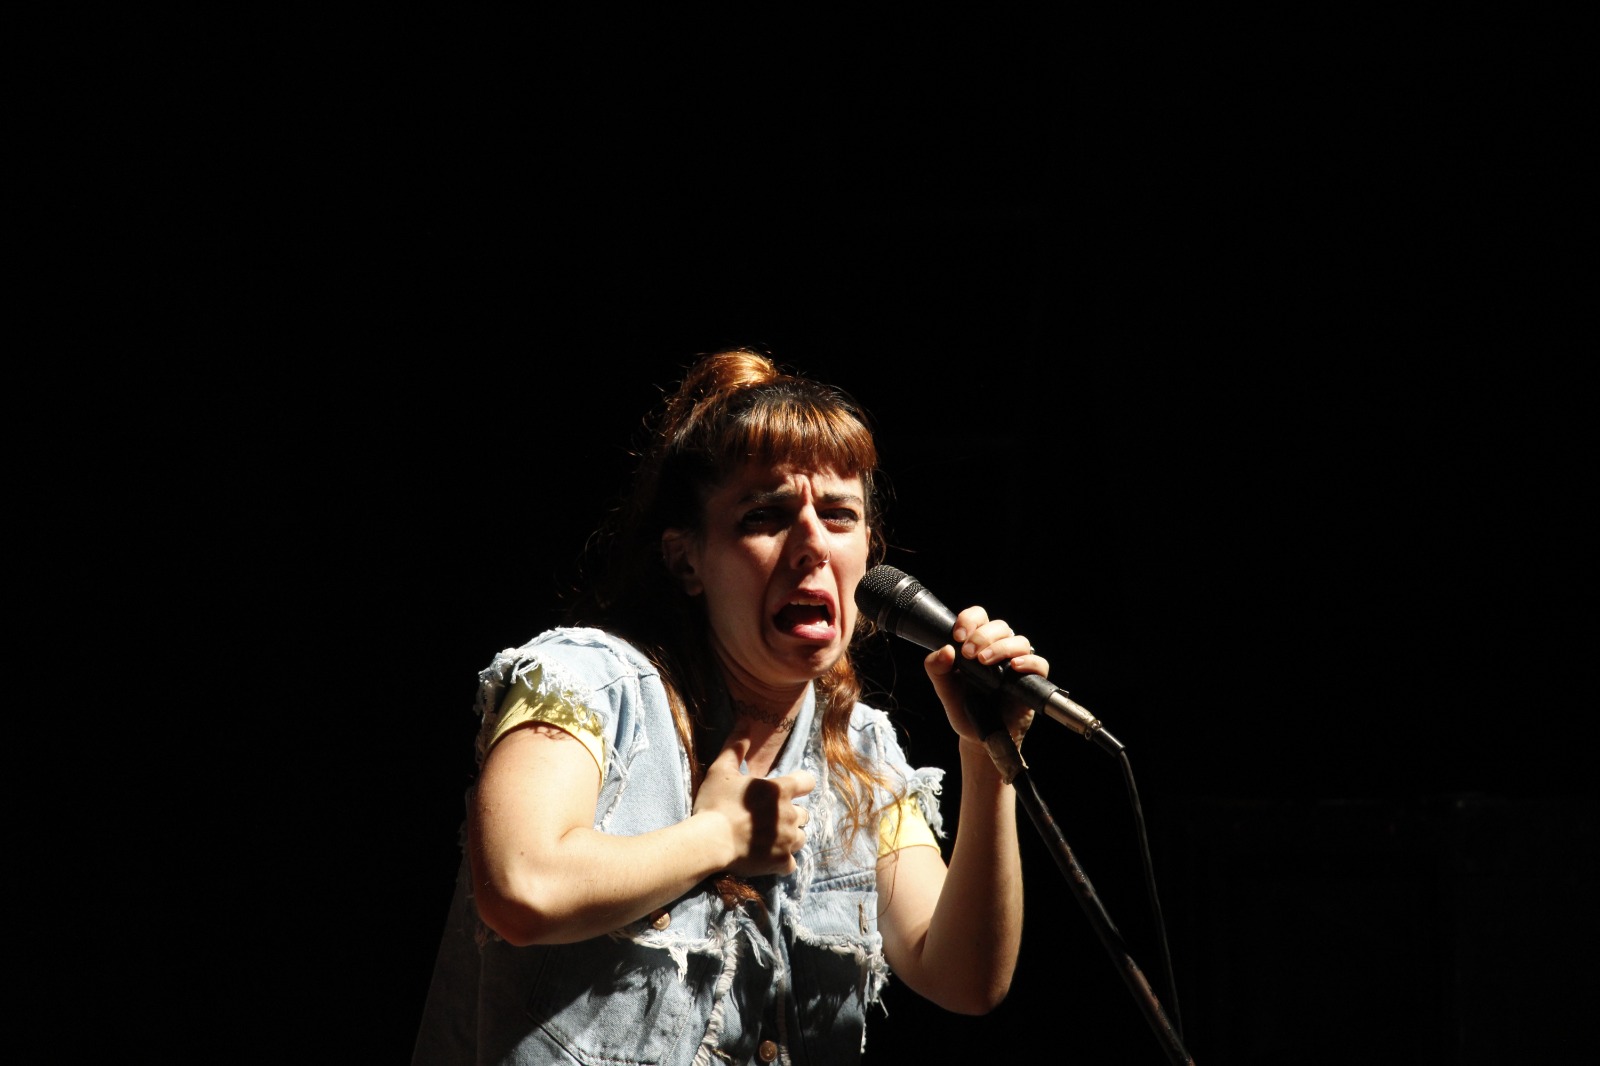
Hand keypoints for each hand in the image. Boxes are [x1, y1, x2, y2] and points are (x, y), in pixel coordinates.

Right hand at [694, 735, 816, 875]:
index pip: (808, 781)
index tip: (785, 789)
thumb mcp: (721, 770)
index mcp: (781, 789)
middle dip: (790, 814)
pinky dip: (782, 861)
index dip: (799, 784)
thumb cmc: (715, 803)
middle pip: (804, 812)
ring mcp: (788, 840)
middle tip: (769, 817)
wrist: (709, 841)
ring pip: (801, 837)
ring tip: (769, 838)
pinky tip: (769, 857)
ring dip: (789, 837)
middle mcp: (791, 814)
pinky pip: (791, 862)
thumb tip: (745, 724)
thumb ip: (735, 746)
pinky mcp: (781, 862)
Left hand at [923, 605, 1042, 745]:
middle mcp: (998, 650)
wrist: (978, 738)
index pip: (978, 617)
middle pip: (999, 626)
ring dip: (1001, 647)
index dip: (969, 620)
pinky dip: (1029, 662)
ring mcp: (1016, 664)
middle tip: (969, 653)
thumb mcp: (944, 690)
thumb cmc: (964, 709)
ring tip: (985, 661)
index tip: (958, 636)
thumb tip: (945, 650)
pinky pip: (1039, 663)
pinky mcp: (1030, 680)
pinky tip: (1014, 667)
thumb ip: (936, 669)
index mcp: (976, 644)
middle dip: (983, 635)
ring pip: (1019, 640)